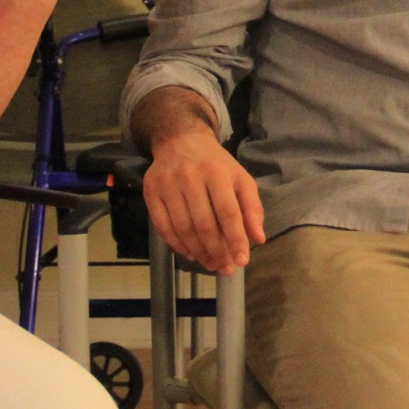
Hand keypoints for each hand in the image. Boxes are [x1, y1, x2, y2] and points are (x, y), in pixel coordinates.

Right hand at [143, 126, 265, 275]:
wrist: (180, 141)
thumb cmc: (215, 164)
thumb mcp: (240, 178)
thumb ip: (252, 208)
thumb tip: (258, 238)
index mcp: (216, 171)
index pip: (227, 211)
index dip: (235, 239)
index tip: (242, 261)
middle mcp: (189, 176)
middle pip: (204, 224)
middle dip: (217, 251)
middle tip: (225, 268)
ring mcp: (167, 184)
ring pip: (183, 229)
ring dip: (198, 252)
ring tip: (210, 263)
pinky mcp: (150, 192)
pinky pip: (163, 227)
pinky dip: (177, 245)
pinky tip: (191, 253)